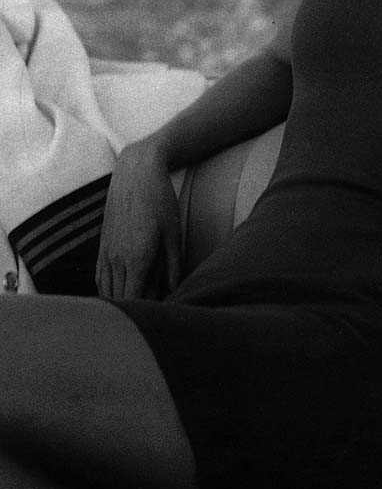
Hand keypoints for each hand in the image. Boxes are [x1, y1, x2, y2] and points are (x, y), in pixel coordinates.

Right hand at [96, 141, 181, 299]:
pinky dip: (108, 290)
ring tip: (137, 305)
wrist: (135, 173)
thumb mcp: (174, 234)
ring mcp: (106, 253)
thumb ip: (173, 266)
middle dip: (134, 309)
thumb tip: (176, 291)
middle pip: (119, 299)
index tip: (159, 315)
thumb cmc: (160, 202)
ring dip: (120, 301)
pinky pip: (99, 278)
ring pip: (106, 291)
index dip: (146, 312)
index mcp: (136, 259)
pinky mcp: (101, 245)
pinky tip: (120, 291)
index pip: (134, 300)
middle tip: (152, 313)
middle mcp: (116, 259)